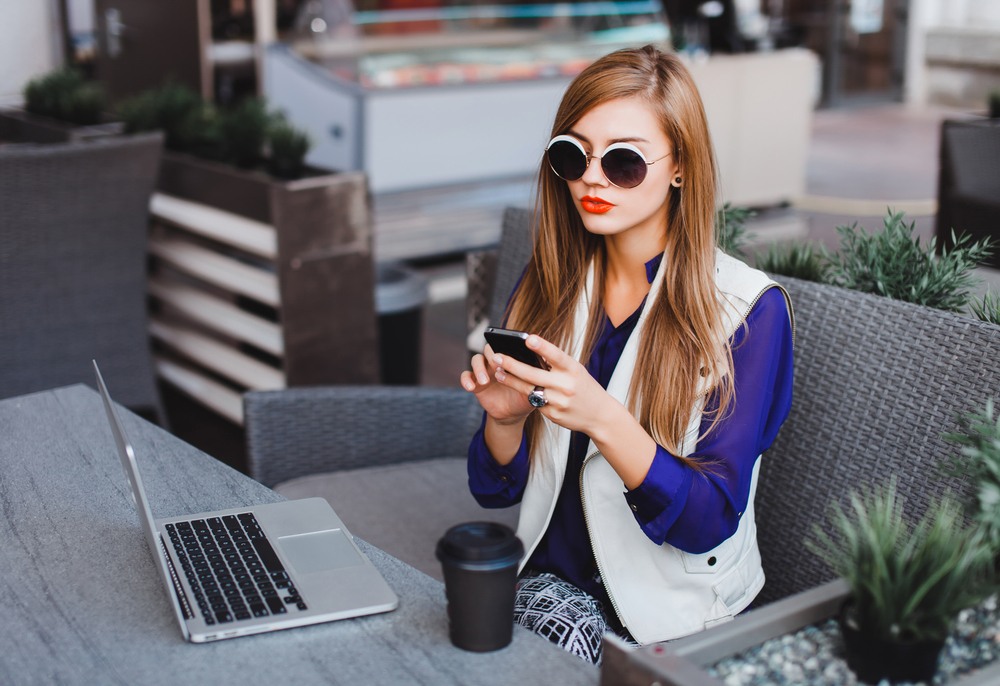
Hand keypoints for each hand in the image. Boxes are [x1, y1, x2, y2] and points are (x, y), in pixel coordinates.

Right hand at [460, 343, 535, 424]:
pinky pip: (466, 375)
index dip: (506, 345)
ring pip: (476, 359)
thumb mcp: (533, 388)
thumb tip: (542, 366)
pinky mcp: (475, 381)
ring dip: (478, 368)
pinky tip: (470, 387)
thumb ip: (535, 377)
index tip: (509, 353)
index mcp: (511, 358)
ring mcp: (485, 370)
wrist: (512, 414)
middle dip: (491, 355)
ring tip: (484, 381)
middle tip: (496, 364)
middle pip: (489, 348)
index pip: (506, 344)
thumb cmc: (525, 397)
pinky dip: (466, 380)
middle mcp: (497, 361)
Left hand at [486, 334, 617, 439]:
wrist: (600, 415)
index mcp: (573, 369)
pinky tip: (516, 387)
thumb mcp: (575, 371)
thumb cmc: (584, 387)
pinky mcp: (553, 414)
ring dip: (511, 381)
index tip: (527, 338)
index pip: (556, 356)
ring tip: (499, 373)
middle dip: (512, 365)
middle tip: (496, 357)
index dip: (542, 346)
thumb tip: (530, 352)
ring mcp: (559, 401)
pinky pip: (534, 402)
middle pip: (533, 374)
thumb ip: (556, 363)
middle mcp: (566, 385)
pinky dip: (526, 394)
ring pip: (529, 390)